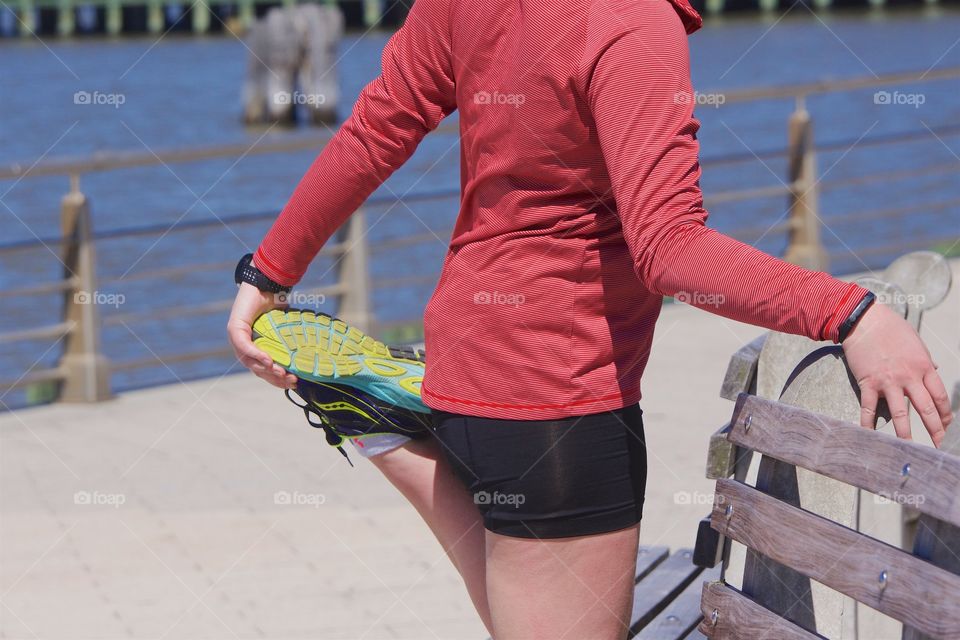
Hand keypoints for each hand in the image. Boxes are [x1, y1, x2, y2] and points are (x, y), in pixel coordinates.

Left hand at [227, 281, 297, 388]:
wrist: (267, 284)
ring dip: (267, 369)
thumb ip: (288, 342)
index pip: (263, 370)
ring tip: (281, 372)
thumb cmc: (276, 304)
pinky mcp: (235, 329)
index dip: (277, 380)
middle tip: (291, 380)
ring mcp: (236, 338)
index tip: (293, 383)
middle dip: (274, 378)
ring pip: (249, 362)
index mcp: (254, 347)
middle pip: (257, 369)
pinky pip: (245, 347)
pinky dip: (257, 355)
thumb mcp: (284, 329)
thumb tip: (308, 358)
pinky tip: (269, 360)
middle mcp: (242, 346)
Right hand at [842, 302, 952, 446]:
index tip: (948, 426)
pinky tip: (869, 435)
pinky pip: (869, 407)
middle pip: (926, 409)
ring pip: (900, 413)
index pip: (940, 397)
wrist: (865, 321)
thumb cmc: (892, 329)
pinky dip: (868, 423)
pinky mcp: (869, 383)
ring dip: (906, 433)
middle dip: (935, 430)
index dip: (946, 414)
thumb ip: (926, 361)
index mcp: (924, 367)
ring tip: (910, 449)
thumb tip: (934, 370)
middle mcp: (909, 377)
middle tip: (940, 446)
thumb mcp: (917, 343)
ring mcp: (888, 381)